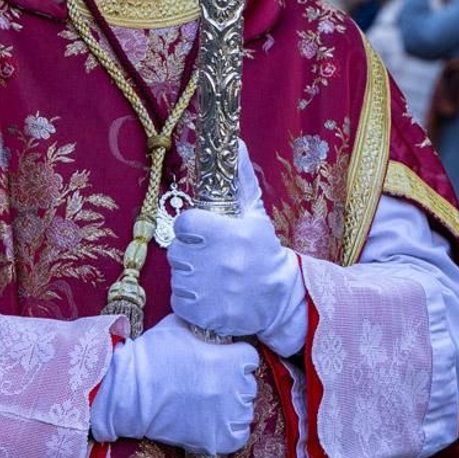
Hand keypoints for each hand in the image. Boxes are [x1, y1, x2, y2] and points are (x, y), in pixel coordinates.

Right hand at [89, 314, 259, 454]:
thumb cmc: (153, 354)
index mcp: (232, 359)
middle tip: (210, 382)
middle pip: (248, 385)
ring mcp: (227, 416)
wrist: (129, 391)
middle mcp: (235, 388)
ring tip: (210, 403)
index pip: (250, 358)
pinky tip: (213, 422)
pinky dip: (230, 431)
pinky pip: (238, 436)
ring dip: (232, 407)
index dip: (234, 358)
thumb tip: (211, 320)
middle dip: (233, 382)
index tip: (221, 360)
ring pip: (245, 411)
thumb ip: (204, 325)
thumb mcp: (181, 325)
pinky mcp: (217, 439)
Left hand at [169, 145, 305, 353]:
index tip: (204, 234)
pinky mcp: (208, 316)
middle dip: (190, 253)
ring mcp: (213, 291)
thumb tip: (235, 142)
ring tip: (210, 277)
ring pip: (177, 277)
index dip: (192, 229)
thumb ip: (240, 177)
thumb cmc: (262, 251)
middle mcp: (220, 262)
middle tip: (210, 258)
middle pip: (177, 251)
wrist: (281, 298)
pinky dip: (189, 300)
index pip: (185, 223)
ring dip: (189, 277)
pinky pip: (180, 301)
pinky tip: (208, 295)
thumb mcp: (254, 213)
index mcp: (229, 232)